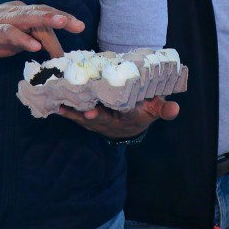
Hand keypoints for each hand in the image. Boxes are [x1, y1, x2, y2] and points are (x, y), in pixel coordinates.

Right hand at [0, 2, 84, 61]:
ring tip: (63, 23)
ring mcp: (2, 19)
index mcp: (21, 11)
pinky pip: (9, 32)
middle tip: (79, 25)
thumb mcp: (15, 40)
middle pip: (41, 11)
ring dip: (46, 19)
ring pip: (28, 16)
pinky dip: (22, 38)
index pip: (46, 15)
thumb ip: (32, 40)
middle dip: (61, 18)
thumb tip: (52, 48)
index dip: (62, 22)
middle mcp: (14, 11)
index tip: (79, 28)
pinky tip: (34, 46)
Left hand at [58, 97, 179, 139]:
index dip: (107, 113)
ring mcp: (96, 120)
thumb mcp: (154, 111)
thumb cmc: (141, 112)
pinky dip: (65, 110)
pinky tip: (54, 104)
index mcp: (125, 117)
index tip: (96, 111)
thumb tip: (175, 109)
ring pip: (83, 116)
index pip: (118, 115)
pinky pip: (74, 114)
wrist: (127, 125)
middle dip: (90, 114)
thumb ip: (163, 110)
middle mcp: (108, 121)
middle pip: (97, 118)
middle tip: (84, 111)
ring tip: (62, 105)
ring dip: (73, 112)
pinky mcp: (86, 118)